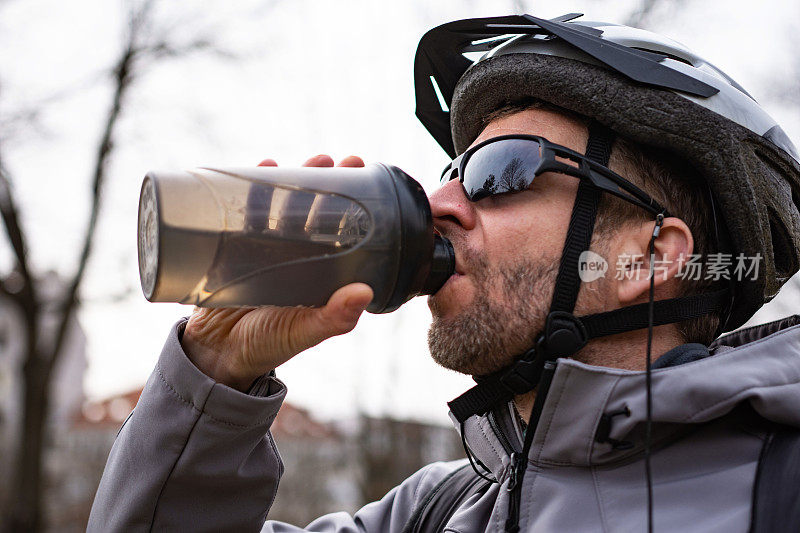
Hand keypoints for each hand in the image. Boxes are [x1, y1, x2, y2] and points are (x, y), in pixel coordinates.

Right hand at [182, 154, 372, 391]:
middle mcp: (295, 255)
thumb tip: (364, 292)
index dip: (352, 204)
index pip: (340, 230)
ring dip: (291, 179)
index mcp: (319, 271)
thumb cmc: (267, 345)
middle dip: (323, 181)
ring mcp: (264, 247)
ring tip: (302, 161)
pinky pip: (243, 211)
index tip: (362, 178)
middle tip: (331, 160)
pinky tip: (262, 167)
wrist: (215, 354)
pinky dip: (251, 187)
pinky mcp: (233, 246)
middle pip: (312, 209)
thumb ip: (333, 318)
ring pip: (281, 204)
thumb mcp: (303, 332)